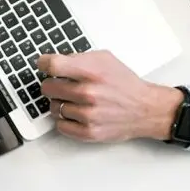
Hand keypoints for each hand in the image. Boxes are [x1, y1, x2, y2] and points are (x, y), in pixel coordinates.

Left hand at [36, 51, 182, 141]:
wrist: (146, 109)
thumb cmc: (125, 84)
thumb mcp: (105, 59)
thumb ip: (78, 58)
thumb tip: (53, 61)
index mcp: (91, 71)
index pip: (52, 65)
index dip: (43, 63)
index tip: (43, 65)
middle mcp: (88, 93)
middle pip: (47, 87)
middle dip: (52, 85)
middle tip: (61, 85)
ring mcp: (88, 115)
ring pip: (53, 107)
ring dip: (60, 103)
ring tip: (75, 100)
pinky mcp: (88, 132)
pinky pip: (60, 126)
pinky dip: (65, 120)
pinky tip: (76, 113)